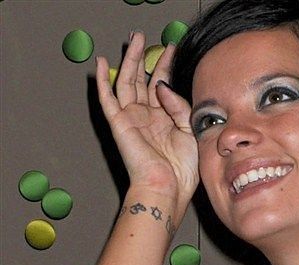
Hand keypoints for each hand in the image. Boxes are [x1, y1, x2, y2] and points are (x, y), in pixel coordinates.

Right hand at [96, 32, 198, 204]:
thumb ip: (179, 105)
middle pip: (142, 80)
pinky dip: (102, 80)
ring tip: (132, 40)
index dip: (164, 66)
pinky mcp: (119, 124)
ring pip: (126, 82)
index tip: (170, 48)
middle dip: (144, 57)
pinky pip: (107, 99)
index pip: (162, 85)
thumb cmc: (182, 168)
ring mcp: (132, 119)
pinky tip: (101, 63)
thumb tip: (162, 84)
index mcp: (165, 119)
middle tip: (144, 37)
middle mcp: (147, 117)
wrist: (167, 187)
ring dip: (128, 60)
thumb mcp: (190, 130)